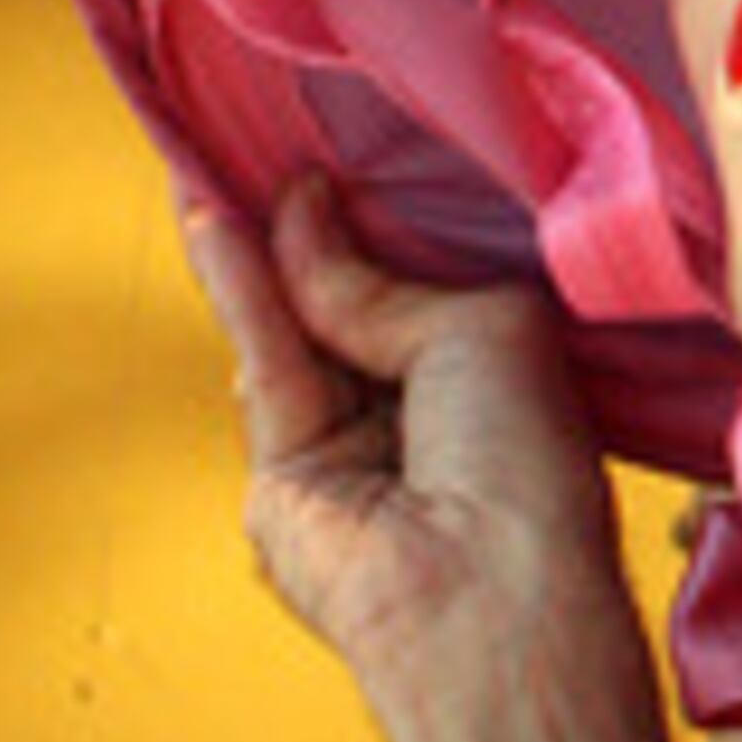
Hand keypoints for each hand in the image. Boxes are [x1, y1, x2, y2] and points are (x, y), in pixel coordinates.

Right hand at [182, 176, 680, 741]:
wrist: (479, 593)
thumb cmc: (526, 468)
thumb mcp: (481, 329)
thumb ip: (380, 280)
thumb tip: (305, 217)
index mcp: (508, 384)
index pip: (434, 291)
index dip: (390, 231)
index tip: (346, 163)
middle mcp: (434, 415)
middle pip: (357, 309)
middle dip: (318, 236)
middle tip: (274, 148)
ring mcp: (358, 448)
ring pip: (299, 330)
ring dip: (263, 252)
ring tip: (225, 165)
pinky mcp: (289, 474)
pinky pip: (265, 362)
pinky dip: (239, 290)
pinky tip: (215, 222)